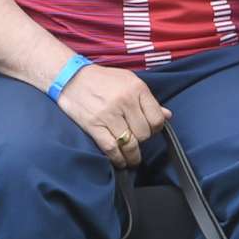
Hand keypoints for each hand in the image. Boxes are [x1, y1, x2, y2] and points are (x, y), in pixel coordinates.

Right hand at [56, 63, 170, 168]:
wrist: (71, 77)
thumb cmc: (102, 79)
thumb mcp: (128, 81)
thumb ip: (147, 99)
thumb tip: (168, 115)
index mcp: (136, 88)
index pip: (157, 118)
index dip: (156, 128)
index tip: (150, 130)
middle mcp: (125, 100)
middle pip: (144, 133)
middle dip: (142, 140)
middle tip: (136, 139)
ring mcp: (109, 114)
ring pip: (130, 144)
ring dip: (133, 156)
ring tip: (132, 159)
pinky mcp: (94, 125)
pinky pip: (112, 149)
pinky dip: (119, 159)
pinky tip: (120, 160)